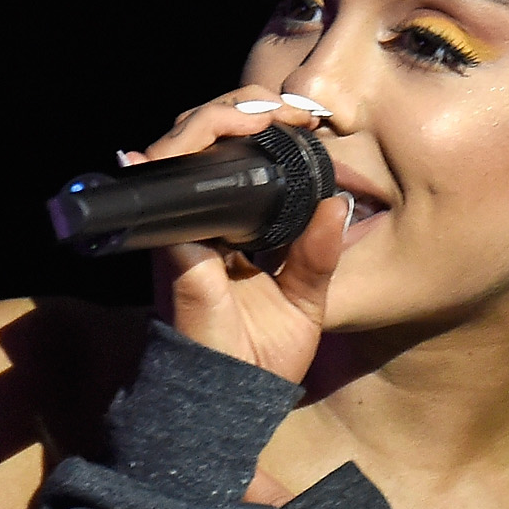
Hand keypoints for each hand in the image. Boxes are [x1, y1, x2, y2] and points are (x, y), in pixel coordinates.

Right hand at [130, 91, 352, 388]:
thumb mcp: (307, 300)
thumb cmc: (261, 355)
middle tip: (280, 107)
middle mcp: (200, 226)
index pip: (234, 162)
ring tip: (255, 112)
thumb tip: (340, 204)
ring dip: (212, 120)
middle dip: (234, 109)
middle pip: (201, 143)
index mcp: (233, 232)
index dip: (255, 127)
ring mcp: (181, 235)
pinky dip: (180, 159)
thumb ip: (319, 254)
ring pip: (177, 153)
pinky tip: (207, 140)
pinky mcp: (171, 250)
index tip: (299, 118)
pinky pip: (168, 194)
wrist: (227, 402)